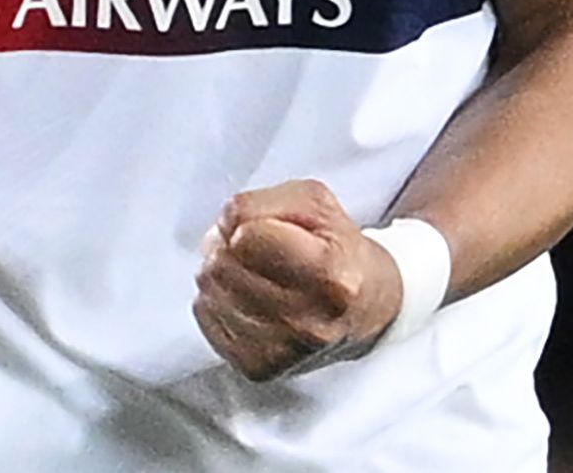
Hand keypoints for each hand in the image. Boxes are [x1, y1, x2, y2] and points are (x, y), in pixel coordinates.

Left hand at [191, 179, 403, 380]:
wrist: (365, 309)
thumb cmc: (340, 252)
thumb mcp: (315, 204)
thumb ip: (262, 203)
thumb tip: (223, 225)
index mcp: (330, 276)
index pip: (245, 239)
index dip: (246, 224)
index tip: (263, 229)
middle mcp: (308, 323)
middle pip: (223, 266)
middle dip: (227, 246)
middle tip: (253, 247)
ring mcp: (282, 351)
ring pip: (208, 293)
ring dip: (220, 273)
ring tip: (252, 271)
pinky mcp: (259, 368)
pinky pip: (206, 318)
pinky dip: (217, 301)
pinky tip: (246, 297)